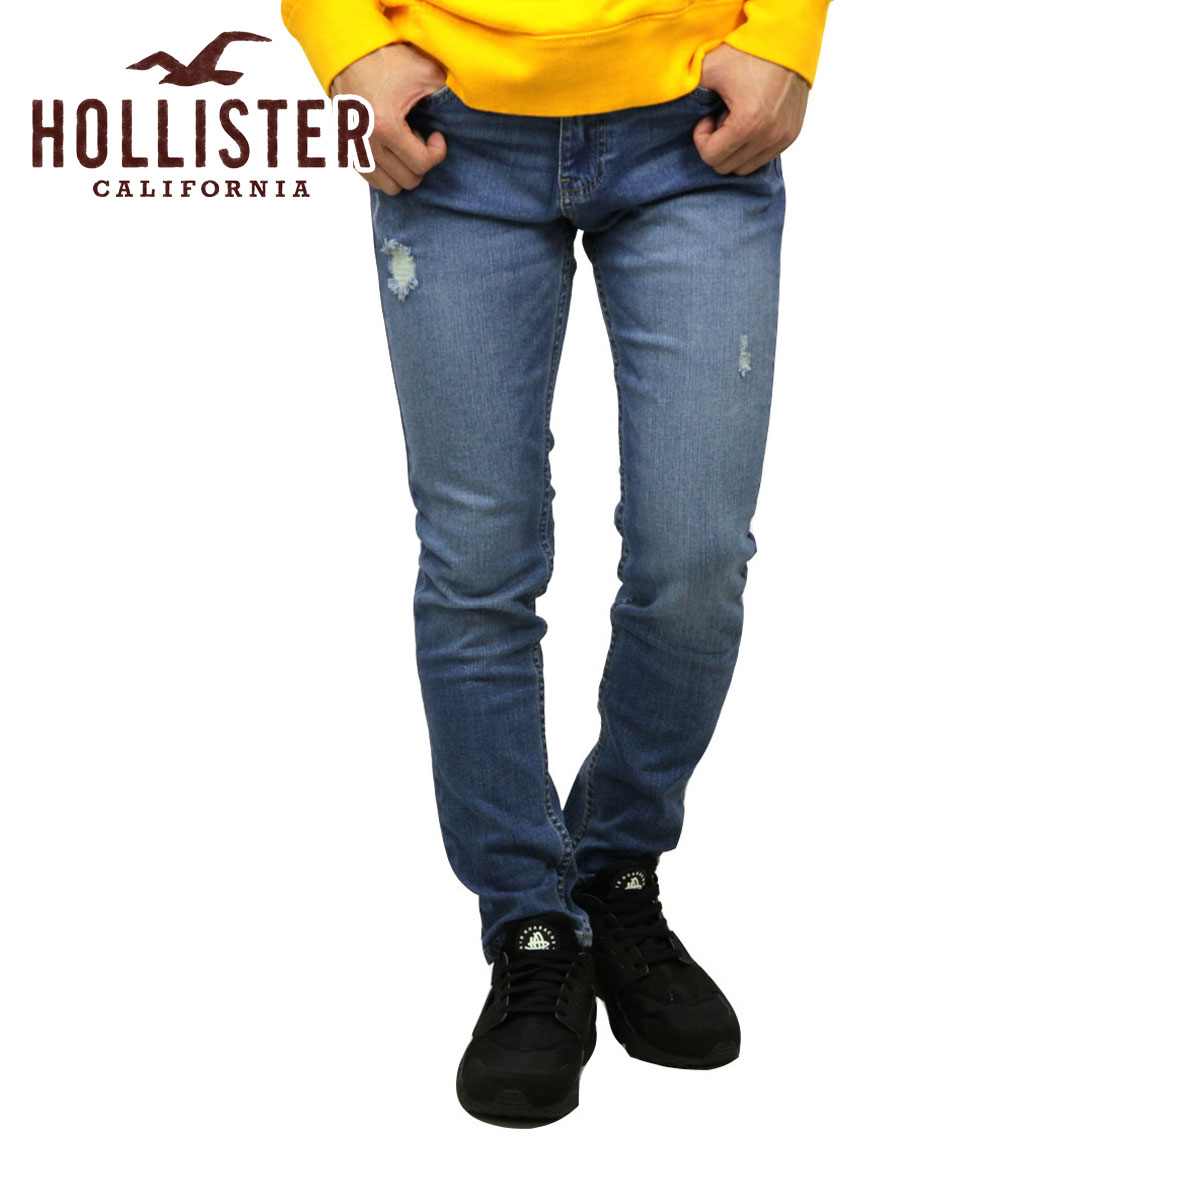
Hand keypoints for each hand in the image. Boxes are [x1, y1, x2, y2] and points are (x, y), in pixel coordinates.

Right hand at [329, 43, 448, 193]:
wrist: (349, 51)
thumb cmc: (387, 60)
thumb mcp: (426, 72)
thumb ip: (447, 96)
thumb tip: (464, 113)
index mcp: (385, 126)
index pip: (421, 165)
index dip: (437, 152)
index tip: (436, 135)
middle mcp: (366, 142)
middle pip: (408, 180)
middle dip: (421, 162)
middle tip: (419, 137)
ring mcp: (354, 148)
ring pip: (390, 186)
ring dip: (404, 170)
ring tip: (405, 144)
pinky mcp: (346, 150)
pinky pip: (373, 180)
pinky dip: (387, 171)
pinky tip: (391, 147)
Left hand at [693, 44, 809, 174]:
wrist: (787, 40)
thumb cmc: (748, 51)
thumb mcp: (711, 66)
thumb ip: (688, 87)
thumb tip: (673, 98)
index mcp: (748, 123)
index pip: (711, 158)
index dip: (702, 139)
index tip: (706, 117)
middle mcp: (769, 136)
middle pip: (726, 167)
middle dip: (718, 145)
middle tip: (720, 118)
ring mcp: (782, 138)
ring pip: (744, 168)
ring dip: (734, 148)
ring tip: (736, 120)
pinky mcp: (791, 135)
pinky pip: (762, 158)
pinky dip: (750, 146)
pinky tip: (751, 120)